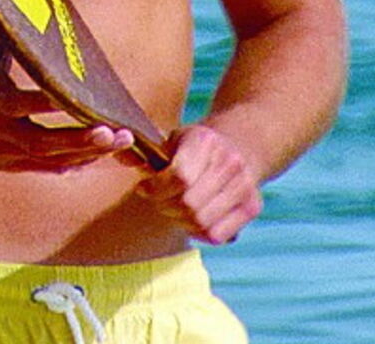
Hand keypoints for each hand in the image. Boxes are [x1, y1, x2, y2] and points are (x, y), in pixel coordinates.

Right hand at [0, 29, 134, 171]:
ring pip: (51, 159)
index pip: (34, 102)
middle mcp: (4, 130)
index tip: (94, 98)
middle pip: (48, 140)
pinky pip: (44, 169)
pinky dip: (70, 165)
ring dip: (87, 152)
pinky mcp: (7, 165)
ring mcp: (6, 152)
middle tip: (121, 133)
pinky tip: (94, 160)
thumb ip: (10, 29)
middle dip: (86, 138)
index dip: (63, 101)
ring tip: (120, 144)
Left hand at [137, 124, 261, 244]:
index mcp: (205, 140)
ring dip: (180, 221)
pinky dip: (199, 232)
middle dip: (165, 207)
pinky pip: (217, 235)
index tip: (144, 188)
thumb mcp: (172, 139)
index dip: (156, 189)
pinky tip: (193, 217)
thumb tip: (121, 155)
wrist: (240, 145)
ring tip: (175, 208)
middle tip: (159, 201)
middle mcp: (230, 161)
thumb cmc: (195, 146)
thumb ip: (147, 153)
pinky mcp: (253, 206)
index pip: (179, 176)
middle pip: (188, 204)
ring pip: (201, 222)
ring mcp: (245, 184)